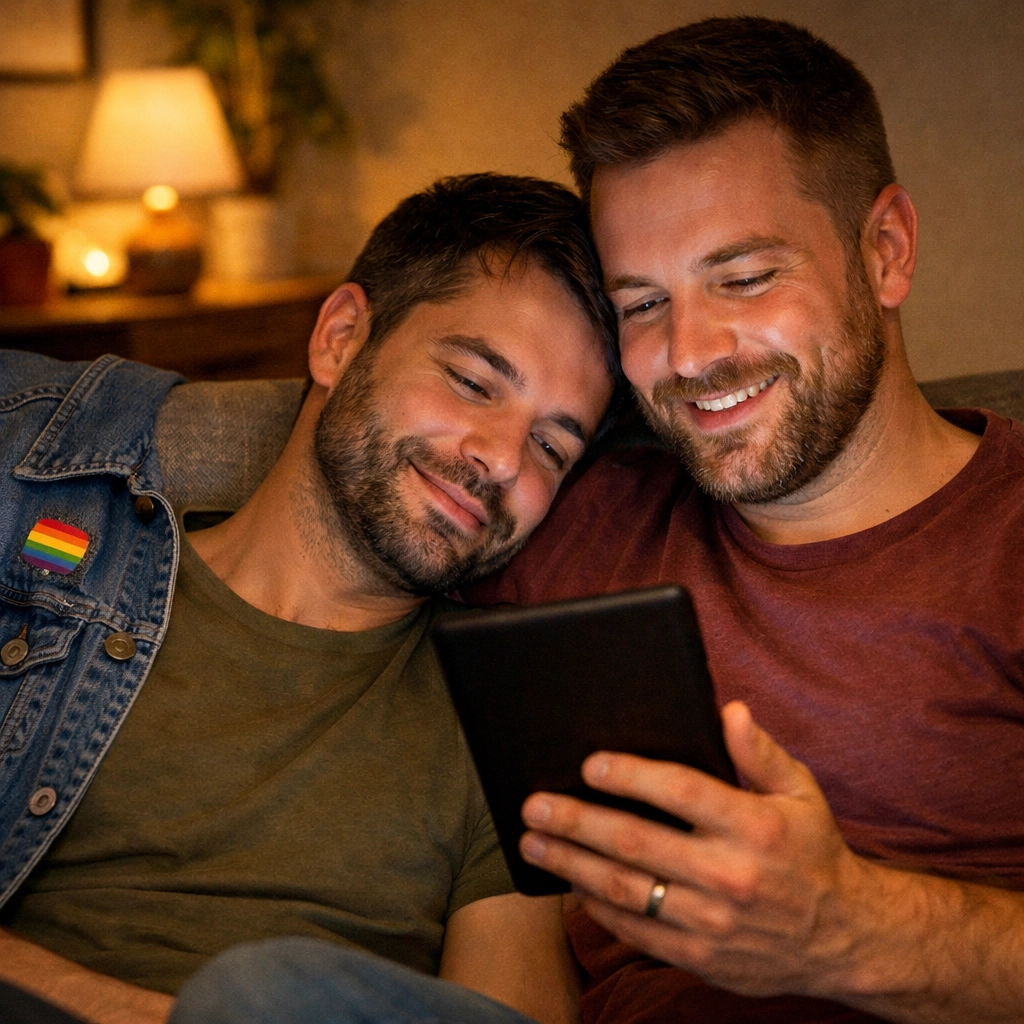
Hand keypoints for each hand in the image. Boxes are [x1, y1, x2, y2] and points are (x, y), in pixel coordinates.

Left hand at [519, 701, 874, 998]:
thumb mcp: (801, 793)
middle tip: (535, 806)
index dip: (630, 775)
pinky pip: (637, 930)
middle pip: (636, 842)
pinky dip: (598, 907)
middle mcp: (731, 874)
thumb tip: (729, 710)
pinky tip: (572, 885)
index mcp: (755, 826)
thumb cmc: (814, 854)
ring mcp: (714, 921)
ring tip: (534, 845)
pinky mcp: (703, 956)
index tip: (589, 765)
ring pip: (625, 889)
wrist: (847, 940)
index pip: (680, 791)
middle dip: (576, 821)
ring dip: (572, 865)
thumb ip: (761, 752)